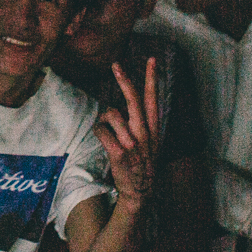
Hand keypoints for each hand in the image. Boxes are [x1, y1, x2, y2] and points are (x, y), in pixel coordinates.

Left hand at [98, 57, 161, 206]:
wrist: (140, 191)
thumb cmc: (140, 163)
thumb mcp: (149, 142)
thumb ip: (140, 123)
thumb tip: (122, 105)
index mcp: (153, 129)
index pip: (153, 99)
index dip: (152, 78)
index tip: (152, 59)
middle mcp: (145, 133)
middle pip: (133, 100)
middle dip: (125, 80)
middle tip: (116, 64)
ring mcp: (133, 143)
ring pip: (113, 114)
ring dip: (104, 118)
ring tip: (107, 129)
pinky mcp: (120, 153)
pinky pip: (101, 130)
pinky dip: (98, 131)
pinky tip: (102, 137)